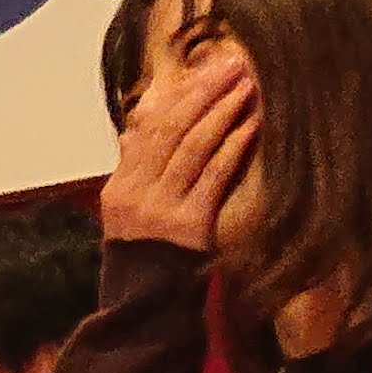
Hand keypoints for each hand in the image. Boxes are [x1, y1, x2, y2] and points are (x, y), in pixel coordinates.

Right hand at [97, 37, 258, 252]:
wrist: (144, 310)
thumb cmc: (147, 259)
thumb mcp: (132, 213)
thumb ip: (136, 170)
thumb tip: (135, 130)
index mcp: (119, 186)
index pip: (150, 130)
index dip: (182, 96)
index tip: (210, 69)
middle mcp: (134, 192)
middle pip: (171, 129)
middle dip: (204, 92)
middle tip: (234, 62)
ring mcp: (158, 208)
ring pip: (192, 146)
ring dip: (222, 109)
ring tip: (248, 82)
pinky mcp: (186, 224)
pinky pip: (213, 176)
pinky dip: (233, 146)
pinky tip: (252, 123)